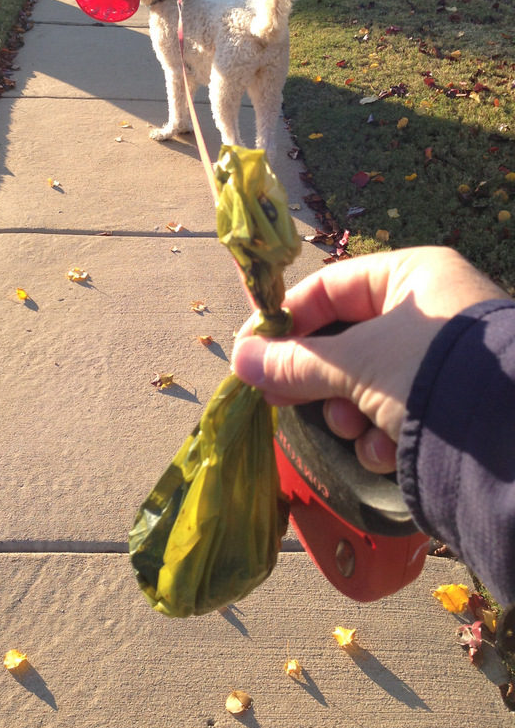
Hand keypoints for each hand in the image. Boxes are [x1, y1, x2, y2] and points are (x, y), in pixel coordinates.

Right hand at [231, 246, 505, 473]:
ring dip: (349, 411)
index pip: (329, 288)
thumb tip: (238, 361)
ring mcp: (442, 360)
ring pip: (367, 381)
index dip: (286, 321)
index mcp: (413, 276)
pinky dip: (384, 434)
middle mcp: (431, 311)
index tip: (250, 351)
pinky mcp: (451, 404)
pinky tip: (389, 451)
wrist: (512, 445)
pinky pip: (397, 410)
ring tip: (353, 427)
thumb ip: (293, 363)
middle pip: (346, 340)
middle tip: (280, 397)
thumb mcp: (354, 364)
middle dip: (318, 377)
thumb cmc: (428, 375)